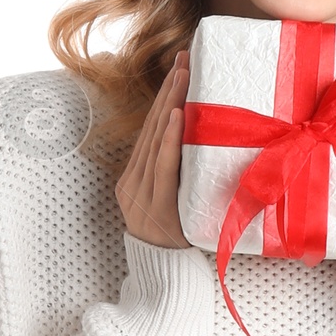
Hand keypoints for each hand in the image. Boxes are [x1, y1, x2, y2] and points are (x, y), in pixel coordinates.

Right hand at [116, 50, 190, 245]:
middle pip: (151, 127)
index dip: (165, 95)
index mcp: (133, 178)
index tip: (181, 65)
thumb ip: (177, 176)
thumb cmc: (176, 240)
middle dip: (169, 89)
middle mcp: (132, 182)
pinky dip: (168, 139)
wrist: (165, 279)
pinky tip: (177, 115)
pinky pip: (162, 166)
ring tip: (184, 74)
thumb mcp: (174, 203)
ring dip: (171, 103)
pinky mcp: (155, 206)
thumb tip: (203, 143)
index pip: (150, 129)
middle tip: (186, 56)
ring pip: (156, 140)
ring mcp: (140, 194)